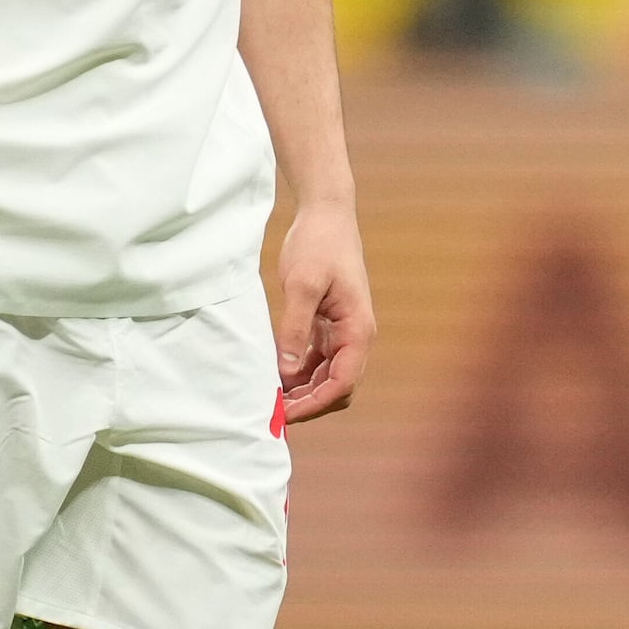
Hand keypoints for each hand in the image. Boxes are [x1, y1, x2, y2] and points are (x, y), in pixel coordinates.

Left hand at [273, 198, 373, 423]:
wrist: (326, 215)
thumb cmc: (318, 244)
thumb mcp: (301, 285)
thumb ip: (294, 329)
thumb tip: (285, 371)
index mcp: (357, 329)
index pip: (342, 383)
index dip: (315, 404)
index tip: (285, 414)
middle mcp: (355, 336)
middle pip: (338, 388)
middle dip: (309, 404)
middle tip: (272, 412)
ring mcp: (343, 332)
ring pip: (327, 378)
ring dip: (303, 392)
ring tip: (270, 399)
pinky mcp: (329, 326)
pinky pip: (318, 362)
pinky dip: (299, 375)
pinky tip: (275, 377)